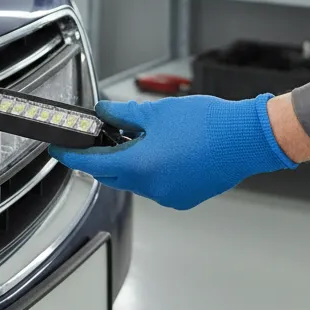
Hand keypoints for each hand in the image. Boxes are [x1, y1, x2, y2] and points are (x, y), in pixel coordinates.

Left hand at [49, 94, 296, 209]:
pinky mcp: (185, 197)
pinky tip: (158, 152)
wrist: (249, 138)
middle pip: (112, 176)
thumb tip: (104, 112)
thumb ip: (124, 115)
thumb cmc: (209, 124)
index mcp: (140, 166)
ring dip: (128, 164)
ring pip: (135, 182)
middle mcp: (152, 188)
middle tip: (95, 139)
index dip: (73, 155)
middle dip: (100, 159)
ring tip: (133, 139)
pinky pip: (156, 186)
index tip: (60, 150)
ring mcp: (169, 196)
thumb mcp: (158, 113)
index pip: (94, 164)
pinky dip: (149, 172)